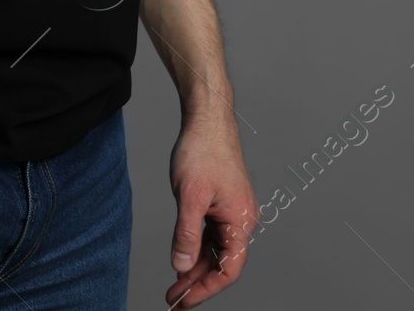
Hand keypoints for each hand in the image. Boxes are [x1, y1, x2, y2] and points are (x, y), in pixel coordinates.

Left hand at [163, 113, 257, 307]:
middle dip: (197, 283)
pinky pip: (210, 235)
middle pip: (221, 263)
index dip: (206, 289)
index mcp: (241, 221)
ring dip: (194, 268)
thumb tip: (181, 266)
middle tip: (173, 300)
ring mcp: (231, 213)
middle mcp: (240, 220)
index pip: (228, 269)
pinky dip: (196, 249)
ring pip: (214, 250)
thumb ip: (186, 233)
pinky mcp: (220, 204)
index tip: (184, 301)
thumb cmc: (202, 151)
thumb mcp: (190, 196)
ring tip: (173, 286)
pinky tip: (181, 260)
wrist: (207, 120)